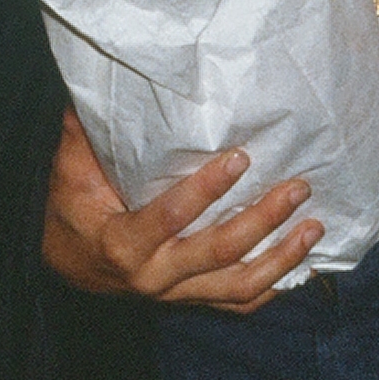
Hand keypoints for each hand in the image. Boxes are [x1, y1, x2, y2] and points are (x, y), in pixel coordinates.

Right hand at [41, 108, 322, 309]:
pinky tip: (303, 265)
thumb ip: (87, 128)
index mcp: (123, 242)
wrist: (64, 264)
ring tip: (314, 226)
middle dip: (263, 219)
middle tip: (297, 187)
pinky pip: (238, 303)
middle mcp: (153, 275)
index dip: (207, 189)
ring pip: (238, 286)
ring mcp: (176, 293)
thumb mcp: (70, 165)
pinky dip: (274, 286)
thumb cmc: (69, 205)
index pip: (170, 217)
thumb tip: (108, 76)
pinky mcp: (191, 299)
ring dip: (281, 257)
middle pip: (219, 251)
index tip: (242, 157)